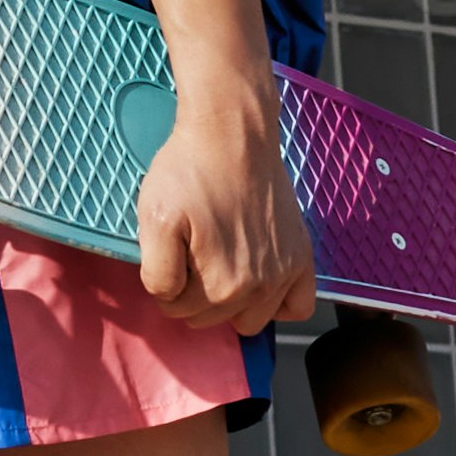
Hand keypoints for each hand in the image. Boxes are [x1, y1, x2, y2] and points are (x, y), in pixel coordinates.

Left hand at [128, 61, 310, 331]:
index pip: (177, 310)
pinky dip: (279, 303)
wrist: (233, 134)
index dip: (166, 283)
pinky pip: (298, 307)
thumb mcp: (153, 218)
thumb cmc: (189, 172)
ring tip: (221, 264)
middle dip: (194, 294)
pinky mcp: (302, 256)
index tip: (171, 252)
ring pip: (250, 320)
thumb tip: (170, 297)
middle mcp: (260, 288)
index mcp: (221, 286)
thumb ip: (157, 272)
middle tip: (192, 251)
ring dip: (232, 304)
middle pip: (212, 318)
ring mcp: (285, 274)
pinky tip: (260, 282)